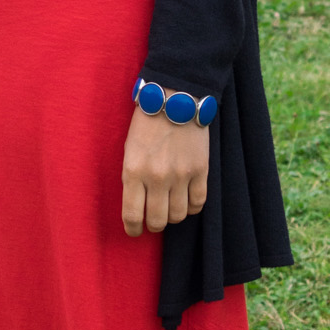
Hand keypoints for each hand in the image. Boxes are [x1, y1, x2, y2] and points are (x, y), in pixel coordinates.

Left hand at [121, 105, 208, 235]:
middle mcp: (157, 178)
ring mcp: (181, 175)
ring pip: (179, 215)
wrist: (175, 99)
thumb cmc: (146, 123)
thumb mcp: (128, 150)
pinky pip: (199, 203)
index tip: (135, 231)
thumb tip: (137, 206)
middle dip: (153, 224)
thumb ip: (132, 178)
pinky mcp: (201, 170)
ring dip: (173, 216)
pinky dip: (192, 207)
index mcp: (133, 172)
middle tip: (153, 219)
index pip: (132, 215)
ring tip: (170, 207)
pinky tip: (187, 200)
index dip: (133, 229)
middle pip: (157, 220)